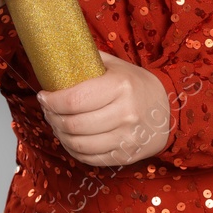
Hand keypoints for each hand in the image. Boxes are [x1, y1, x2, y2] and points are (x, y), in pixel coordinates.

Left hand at [36, 50, 172, 167]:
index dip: (52, 101)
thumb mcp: (117, 66)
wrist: (168, 110)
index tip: (44, 96)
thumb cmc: (136, 85)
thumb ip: (89, 60)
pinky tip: (70, 139)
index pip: (75, 99)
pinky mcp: (126, 155)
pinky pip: (90, 158)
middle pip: (74, 124)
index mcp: (120, 86)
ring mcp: (126, 138)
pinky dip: (74, 150)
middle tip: (47, 111)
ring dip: (60, 135)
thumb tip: (58, 54)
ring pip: (79, 144)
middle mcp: (125, 113)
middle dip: (52, 118)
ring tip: (56, 125)